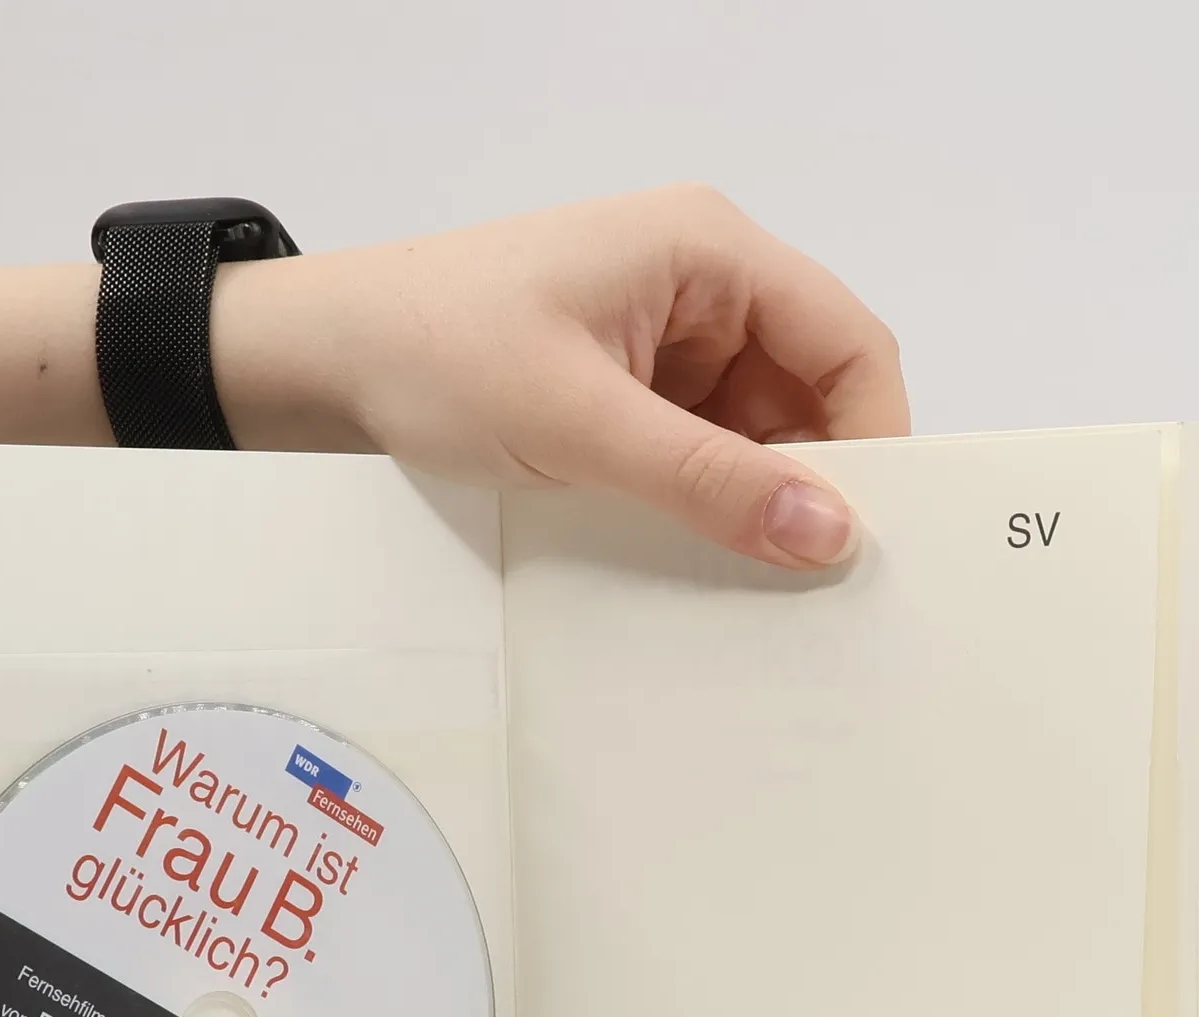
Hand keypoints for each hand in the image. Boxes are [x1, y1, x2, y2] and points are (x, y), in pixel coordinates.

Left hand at [212, 185, 908, 568]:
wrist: (324, 361)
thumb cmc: (437, 355)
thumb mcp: (580, 426)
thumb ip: (707, 481)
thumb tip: (829, 534)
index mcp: (708, 253)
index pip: (847, 343)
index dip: (875, 439)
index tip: (868, 538)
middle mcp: (701, 286)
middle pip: (810, 392)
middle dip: (813, 480)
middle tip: (810, 581)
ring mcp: (665, 338)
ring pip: (757, 430)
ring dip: (753, 499)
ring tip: (746, 579)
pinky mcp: (629, 387)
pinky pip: (701, 447)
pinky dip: (705, 499)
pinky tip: (692, 553)